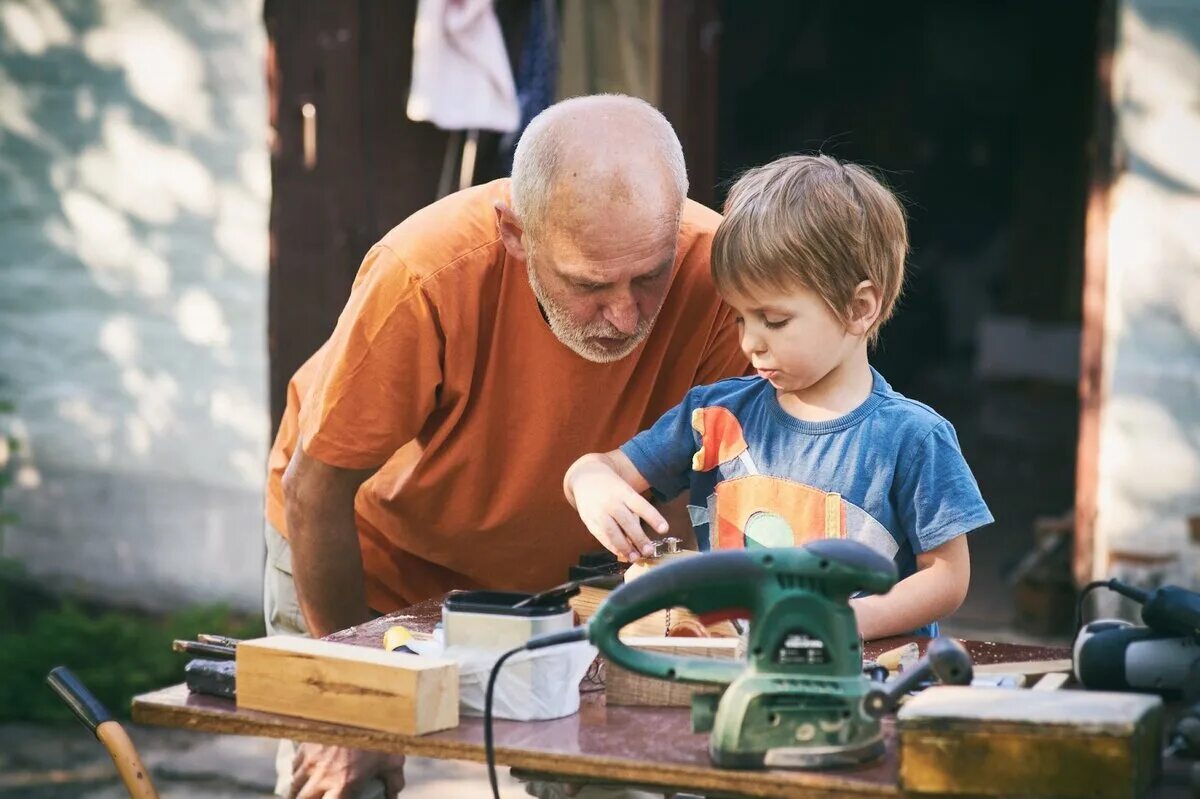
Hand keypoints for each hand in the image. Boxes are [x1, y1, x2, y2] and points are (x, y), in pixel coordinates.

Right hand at [289, 743, 405, 798]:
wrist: (364, 704)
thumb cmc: (381, 733)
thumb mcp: (393, 760)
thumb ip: (393, 782)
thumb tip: (393, 795)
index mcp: (343, 784)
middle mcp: (322, 775)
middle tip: (315, 798)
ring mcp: (311, 759)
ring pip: (295, 783)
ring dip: (300, 789)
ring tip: (308, 790)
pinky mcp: (306, 743)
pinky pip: (295, 764)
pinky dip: (299, 770)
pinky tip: (307, 769)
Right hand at [566, 456, 667, 562]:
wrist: (585, 478)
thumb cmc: (612, 488)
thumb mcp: (625, 492)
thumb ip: (634, 512)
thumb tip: (640, 540)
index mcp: (624, 492)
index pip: (641, 505)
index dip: (653, 517)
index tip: (664, 529)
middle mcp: (611, 502)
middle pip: (627, 522)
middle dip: (639, 538)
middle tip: (649, 551)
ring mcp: (599, 513)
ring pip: (612, 532)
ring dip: (625, 547)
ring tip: (635, 558)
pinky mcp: (590, 522)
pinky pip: (602, 538)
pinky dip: (613, 548)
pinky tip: (622, 554)